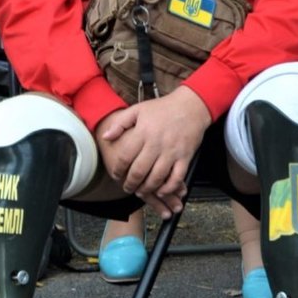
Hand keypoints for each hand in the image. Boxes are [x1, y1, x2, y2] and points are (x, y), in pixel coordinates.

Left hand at [94, 86, 210, 218]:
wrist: (191, 106)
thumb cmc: (163, 108)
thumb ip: (120, 124)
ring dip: (147, 189)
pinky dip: (168, 188)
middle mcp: (156, 144)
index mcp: (143, 132)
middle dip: (130, 184)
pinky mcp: (185, 157)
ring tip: (141, 192)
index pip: (125, 157)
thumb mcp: (138, 110)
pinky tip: (161, 191)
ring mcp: (172, 152)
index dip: (118, 170)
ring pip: (157, 178)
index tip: (116, 175)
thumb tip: (105, 137)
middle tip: (127, 188)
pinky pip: (176, 178)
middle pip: (139, 171)